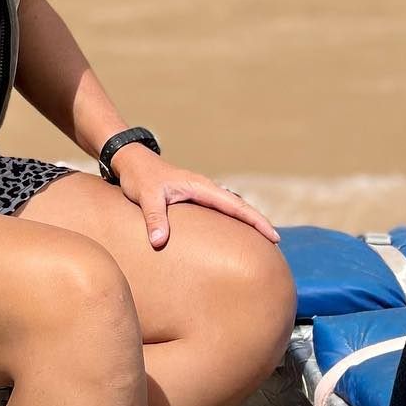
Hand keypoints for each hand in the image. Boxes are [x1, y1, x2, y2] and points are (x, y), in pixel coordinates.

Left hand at [110, 145, 280, 249]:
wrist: (129, 161)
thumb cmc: (139, 176)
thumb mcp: (146, 197)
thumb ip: (155, 218)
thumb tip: (159, 243)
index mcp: (201, 187)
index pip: (237, 206)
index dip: (256, 221)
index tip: (274, 236)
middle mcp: (205, 188)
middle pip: (240, 206)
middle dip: (258, 223)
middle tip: (276, 244)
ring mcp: (199, 192)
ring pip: (230, 207)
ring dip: (245, 221)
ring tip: (260, 241)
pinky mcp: (191, 197)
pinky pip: (218, 209)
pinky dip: (230, 219)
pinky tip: (231, 232)